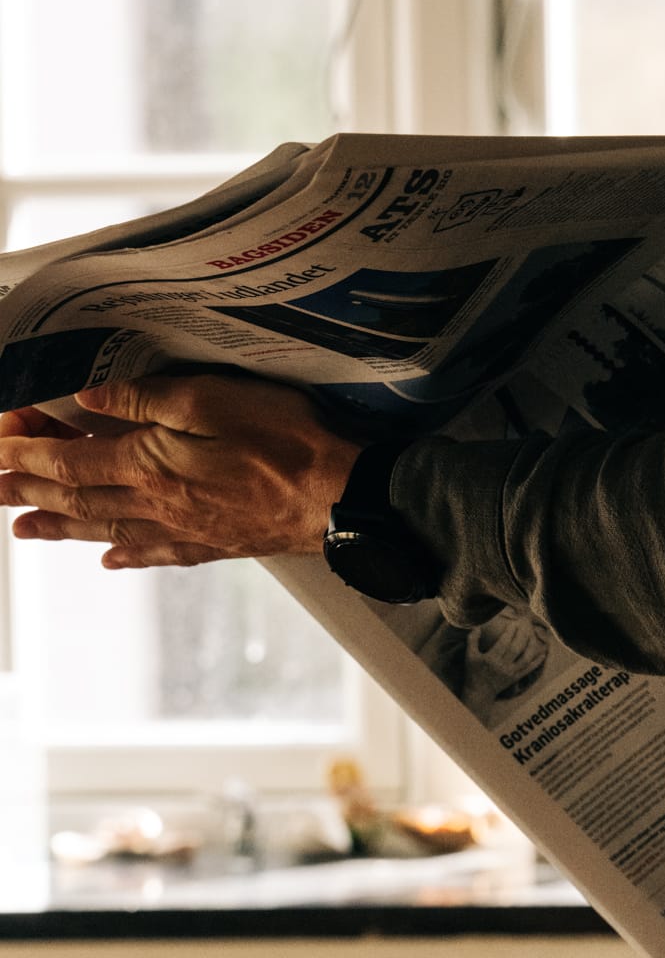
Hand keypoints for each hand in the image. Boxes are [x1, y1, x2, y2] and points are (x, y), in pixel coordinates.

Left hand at [0, 374, 362, 568]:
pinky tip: (111, 558)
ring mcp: (187, 529)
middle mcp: (159, 504)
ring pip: (106, 528)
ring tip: (23, 528)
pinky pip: (157, 553)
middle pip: (78, 499)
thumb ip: (145, 400)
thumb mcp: (212, 399)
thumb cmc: (286, 441)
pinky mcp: (216, 543)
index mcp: (153, 466)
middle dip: (27, 492)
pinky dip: (126, 554)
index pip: (72, 461)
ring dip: (59, 526)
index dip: (28, 454)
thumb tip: (87, 400)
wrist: (340, 496)